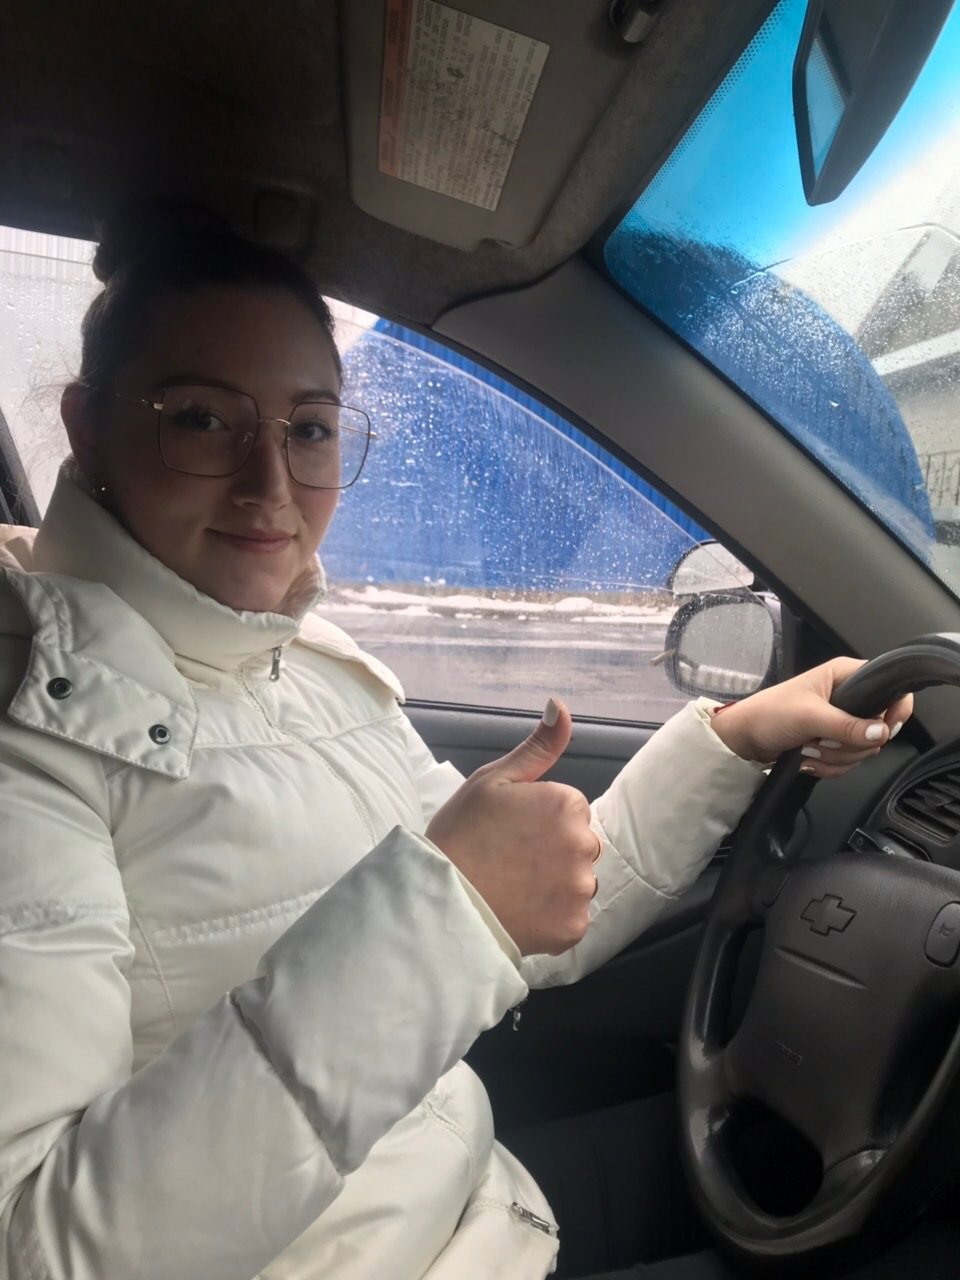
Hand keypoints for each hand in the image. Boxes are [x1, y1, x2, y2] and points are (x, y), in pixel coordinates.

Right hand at [425, 698, 597, 955]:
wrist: (440, 900)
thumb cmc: (461, 836)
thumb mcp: (493, 780)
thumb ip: (537, 746)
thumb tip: (560, 706)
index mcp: (567, 804)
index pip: (570, 809)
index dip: (539, 820)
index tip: (510, 832)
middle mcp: (584, 845)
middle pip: (579, 845)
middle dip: (553, 851)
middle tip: (509, 861)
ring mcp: (580, 889)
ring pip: (576, 881)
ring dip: (554, 885)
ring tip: (513, 887)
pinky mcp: (573, 927)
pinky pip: (571, 917)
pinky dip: (551, 917)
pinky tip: (520, 910)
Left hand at [709, 657, 913, 777]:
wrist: (745, 739)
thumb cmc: (769, 714)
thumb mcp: (808, 716)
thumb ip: (845, 725)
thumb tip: (880, 733)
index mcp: (845, 676)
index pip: (889, 687)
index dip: (894, 709)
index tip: (885, 728)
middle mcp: (847, 697)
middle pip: (878, 728)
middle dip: (849, 742)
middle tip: (822, 737)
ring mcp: (841, 722)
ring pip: (863, 749)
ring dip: (835, 756)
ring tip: (809, 745)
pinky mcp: (834, 742)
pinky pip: (848, 761)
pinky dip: (829, 765)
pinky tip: (808, 757)